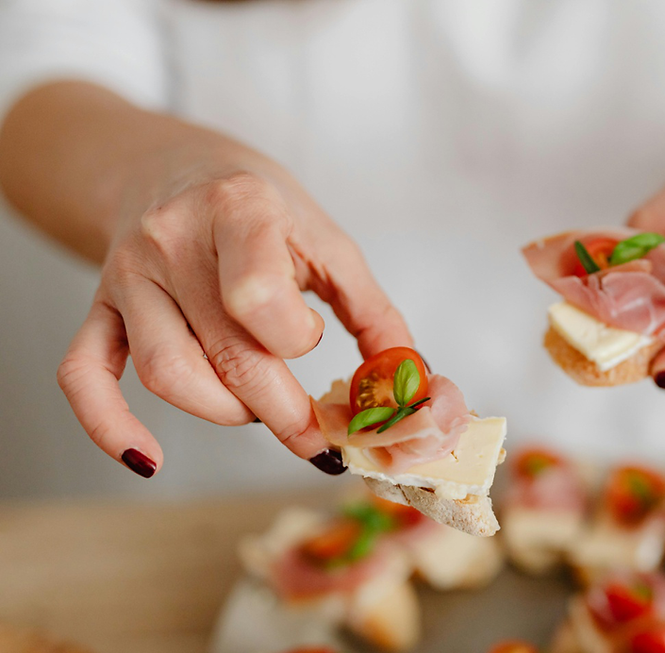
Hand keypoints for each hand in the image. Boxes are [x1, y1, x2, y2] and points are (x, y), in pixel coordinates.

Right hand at [56, 144, 410, 476]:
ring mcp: (127, 276)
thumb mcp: (324, 237)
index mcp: (238, 209)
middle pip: (225, 354)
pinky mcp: (99, 307)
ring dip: (224, 412)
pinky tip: (147, 458)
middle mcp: (172, 240)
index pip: (258, 297)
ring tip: (257, 407)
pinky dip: (109, 424)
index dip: (298, 342)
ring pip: (167, 373)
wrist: (171, 166)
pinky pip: (85, 373)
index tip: (319, 348)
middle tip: (318, 439)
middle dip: (282, 413)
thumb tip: (408, 378)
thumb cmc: (258, 204)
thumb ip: (371, 307)